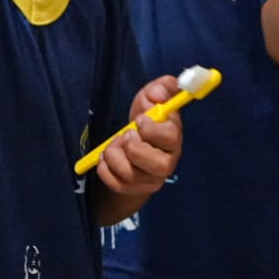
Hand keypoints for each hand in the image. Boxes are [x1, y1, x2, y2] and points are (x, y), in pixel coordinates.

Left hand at [96, 75, 183, 196]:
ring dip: (114, 154)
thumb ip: (161, 89)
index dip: (152, 129)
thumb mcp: (150, 98)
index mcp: (173, 139)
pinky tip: (107, 157)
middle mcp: (166, 162)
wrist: (132, 146)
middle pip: (158, 165)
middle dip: (134, 147)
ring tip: (115, 144)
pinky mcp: (134, 189)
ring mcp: (150, 179)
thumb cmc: (143, 121)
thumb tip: (159, 94)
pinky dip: (104, 168)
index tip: (139, 120)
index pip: (171, 138)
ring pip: (131, 174)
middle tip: (126, 135)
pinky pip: (115, 183)